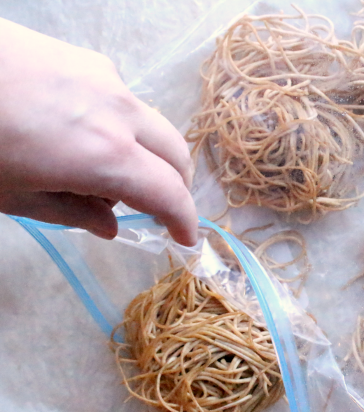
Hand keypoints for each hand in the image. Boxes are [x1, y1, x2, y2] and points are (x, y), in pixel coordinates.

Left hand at [0, 18, 197, 245]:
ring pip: (153, 125)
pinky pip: (125, 101)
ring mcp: (108, 81)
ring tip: (111, 172)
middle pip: (176, 154)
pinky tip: (88, 132)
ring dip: (150, 155)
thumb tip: (109, 225)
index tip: (185, 238)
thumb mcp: (13, 195)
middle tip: (159, 208)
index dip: (183, 220)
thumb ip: (71, 214)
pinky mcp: (89, 60)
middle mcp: (121, 114)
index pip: (169, 194)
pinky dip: (125, 126)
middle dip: (177, 186)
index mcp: (105, 156)